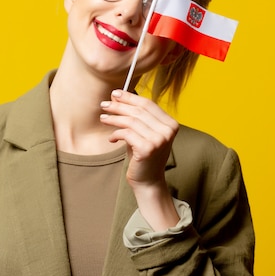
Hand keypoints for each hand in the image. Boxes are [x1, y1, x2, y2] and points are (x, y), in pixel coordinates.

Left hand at [100, 89, 179, 229]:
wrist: (148, 181)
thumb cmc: (144, 156)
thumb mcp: (142, 133)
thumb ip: (134, 116)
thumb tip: (117, 96)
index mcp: (171, 124)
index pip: (148, 104)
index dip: (130, 97)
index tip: (115, 93)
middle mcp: (168, 130)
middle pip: (138, 111)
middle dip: (119, 106)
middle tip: (104, 105)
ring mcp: (159, 140)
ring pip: (130, 121)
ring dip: (114, 119)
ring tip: (103, 119)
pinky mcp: (148, 148)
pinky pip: (126, 134)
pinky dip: (116, 134)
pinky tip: (111, 138)